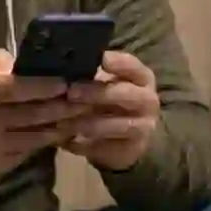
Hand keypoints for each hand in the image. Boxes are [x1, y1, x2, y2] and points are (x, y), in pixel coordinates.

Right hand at [0, 49, 91, 177]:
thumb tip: (22, 63)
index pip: (16, 90)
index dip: (44, 87)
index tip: (66, 82)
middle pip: (32, 115)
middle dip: (62, 108)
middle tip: (85, 100)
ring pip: (35, 137)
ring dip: (60, 127)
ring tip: (81, 117)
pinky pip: (27, 152)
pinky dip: (45, 143)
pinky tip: (59, 134)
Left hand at [58, 51, 159, 170]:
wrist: (124, 138)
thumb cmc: (109, 100)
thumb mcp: (104, 83)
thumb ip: (91, 74)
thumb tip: (65, 65)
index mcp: (141, 77)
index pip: (132, 65)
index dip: (117, 63)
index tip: (100, 60)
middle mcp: (148, 100)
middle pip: (125, 94)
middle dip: (97, 93)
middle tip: (71, 93)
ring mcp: (144, 126)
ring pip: (117, 124)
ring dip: (88, 123)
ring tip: (62, 123)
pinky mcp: (133, 149)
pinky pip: (108, 148)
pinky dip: (85, 145)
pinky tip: (66, 141)